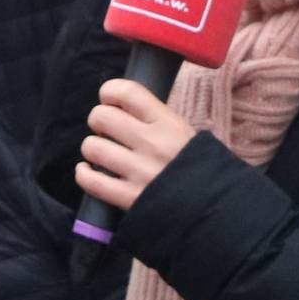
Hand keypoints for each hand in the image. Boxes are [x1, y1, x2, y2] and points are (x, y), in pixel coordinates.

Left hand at [75, 78, 195, 211]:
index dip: (109, 92)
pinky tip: (88, 171)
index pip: (127, 92)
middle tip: (107, 131)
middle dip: (98, 122)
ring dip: (92, 149)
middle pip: (101, 116)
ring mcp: (140, 172)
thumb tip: (123, 107)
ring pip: (92, 147)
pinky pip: (91, 181)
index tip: (108, 99)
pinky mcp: (130, 198)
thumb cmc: (198, 168)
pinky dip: (83, 174)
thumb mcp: (186, 134)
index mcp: (168, 123)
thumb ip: (157, 120)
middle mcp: (152, 143)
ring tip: (102, 154)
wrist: (215, 207)